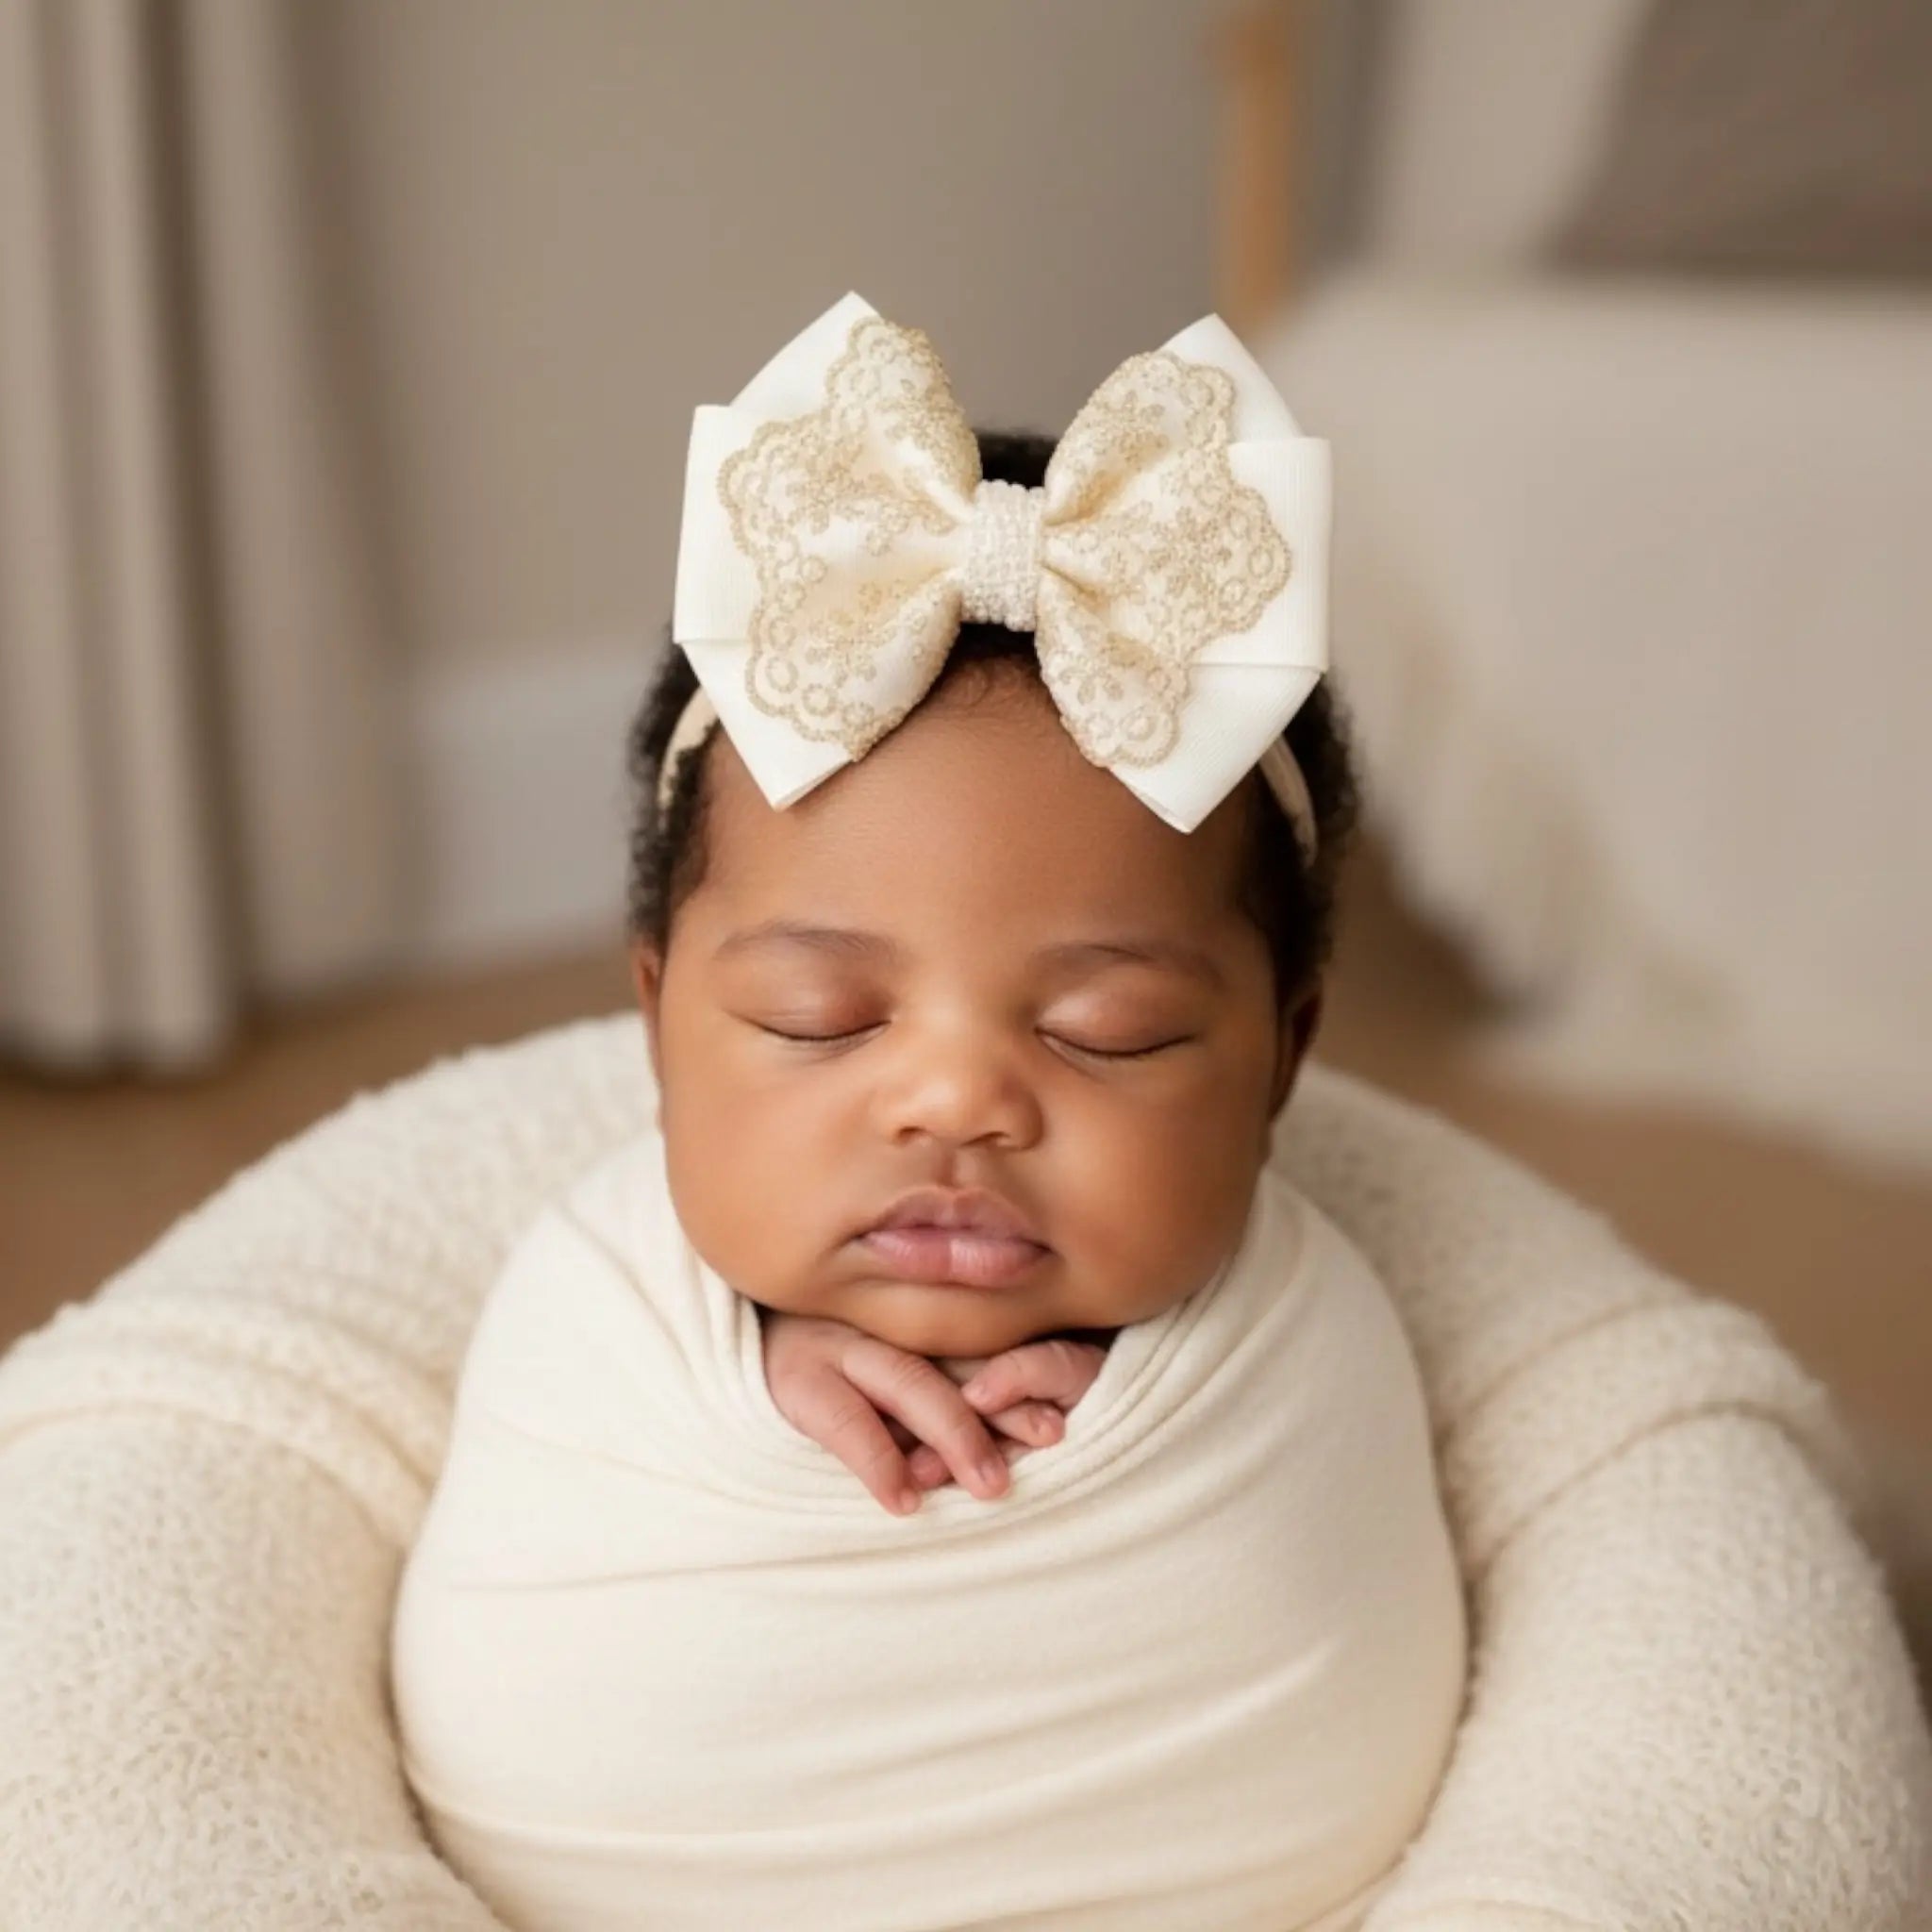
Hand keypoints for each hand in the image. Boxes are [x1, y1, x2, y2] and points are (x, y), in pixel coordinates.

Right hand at [759, 1312, 1106, 1516]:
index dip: (1023, 1380)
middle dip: (1005, 1403)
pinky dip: (878, 1460)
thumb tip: (1014, 1444)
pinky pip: (844, 1422)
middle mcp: (878, 1326)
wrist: (724, 1353)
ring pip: (909, 1381)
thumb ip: (936, 1385)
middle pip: (954, 1360)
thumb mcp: (882, 1370)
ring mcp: (836, 1347)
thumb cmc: (820, 1373)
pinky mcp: (795, 1383)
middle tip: (1050, 1439)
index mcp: (906, 1321)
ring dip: (956, 1431)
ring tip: (992, 1484)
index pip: (975, 1348)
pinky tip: (904, 1499)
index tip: (1062, 1422)